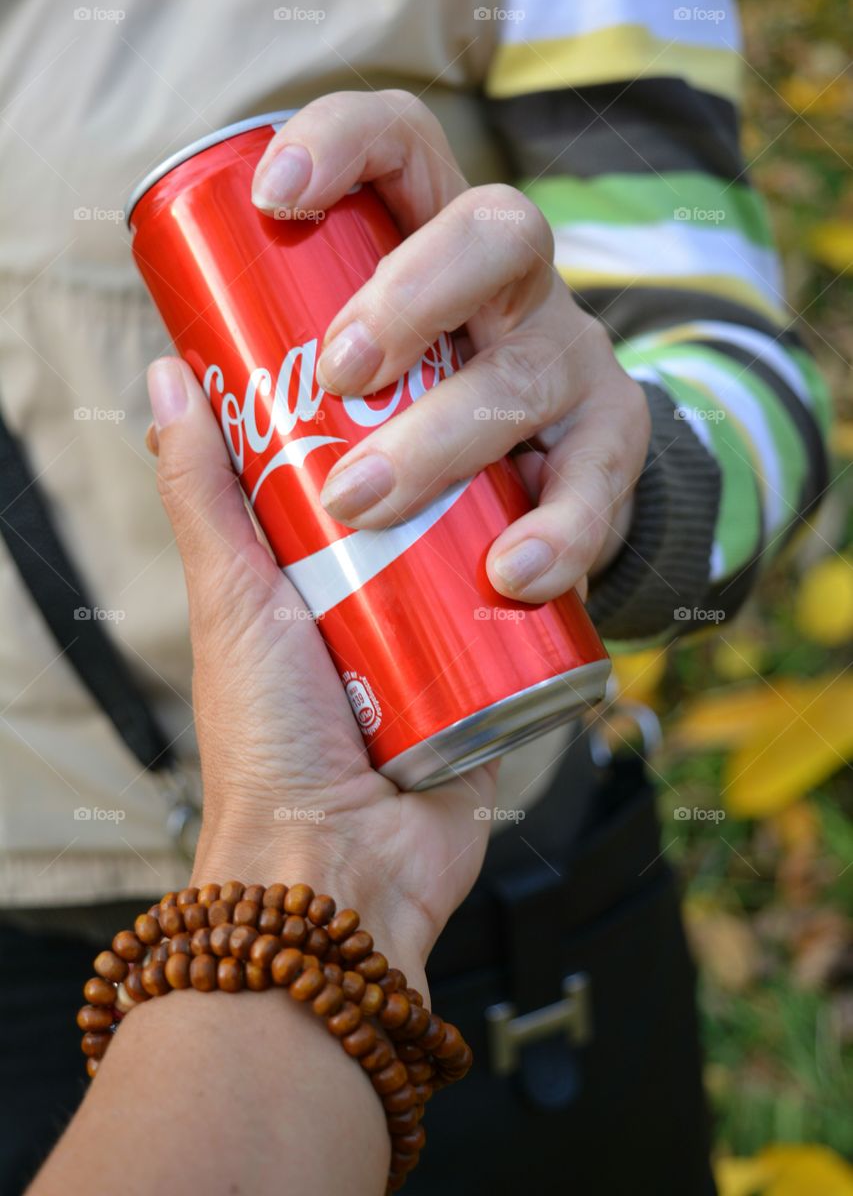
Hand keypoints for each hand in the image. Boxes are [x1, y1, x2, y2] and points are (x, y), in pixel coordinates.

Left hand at [147, 357, 497, 1002]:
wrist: (345, 868)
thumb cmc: (270, 742)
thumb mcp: (232, 595)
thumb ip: (203, 492)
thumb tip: (169, 378)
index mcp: (307, 574)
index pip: (346, 466)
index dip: (372, 410)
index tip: (405, 348)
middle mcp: (372, 602)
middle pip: (425, 502)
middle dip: (457, 458)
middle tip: (487, 404)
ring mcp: (435, 643)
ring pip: (486, 551)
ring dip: (510, 516)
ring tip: (537, 461)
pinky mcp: (492, 684)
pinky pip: (529, 622)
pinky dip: (548, 586)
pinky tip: (568, 538)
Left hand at [252, 90, 650, 601]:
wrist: (484, 609)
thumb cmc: (370, 520)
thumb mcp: (284, 481)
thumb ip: (224, 455)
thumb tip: (168, 380)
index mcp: (424, 267)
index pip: (402, 154)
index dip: (346, 141)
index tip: (276, 195)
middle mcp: (508, 300)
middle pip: (492, 230)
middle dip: (411, 292)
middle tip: (337, 374)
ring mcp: (568, 371)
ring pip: (529, 366)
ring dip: (442, 433)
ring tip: (361, 500)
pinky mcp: (609, 457)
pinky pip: (597, 483)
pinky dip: (558, 529)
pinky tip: (509, 571)